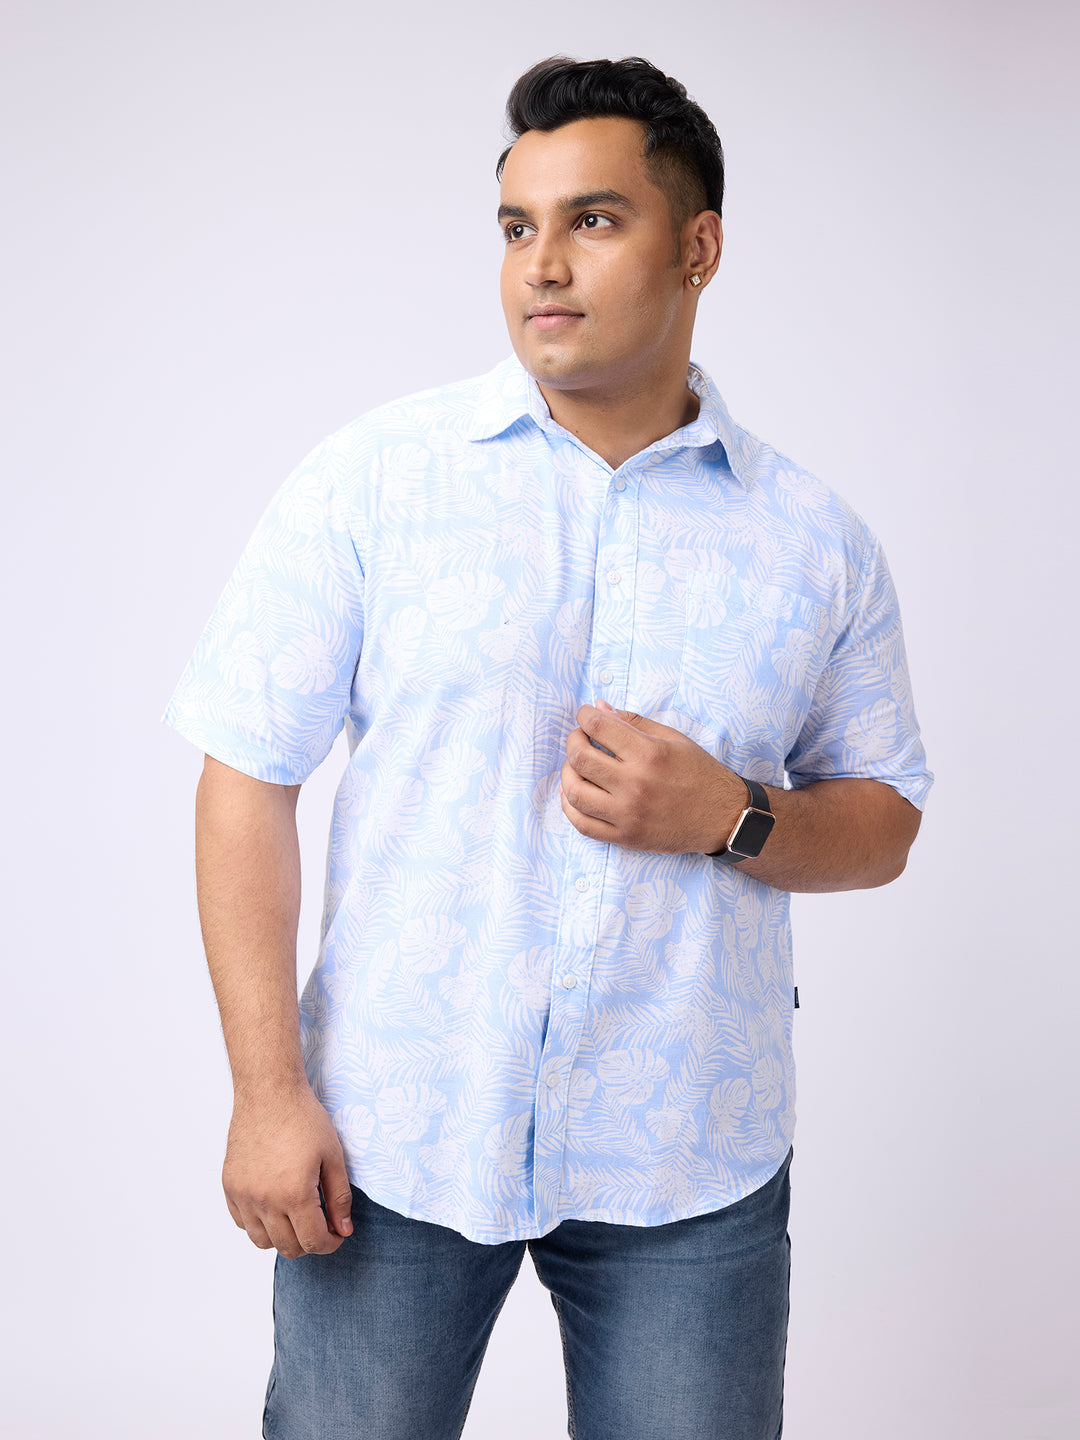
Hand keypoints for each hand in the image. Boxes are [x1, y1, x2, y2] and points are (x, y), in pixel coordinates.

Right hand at [222, 1082, 352, 1257]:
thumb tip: (343, 1230)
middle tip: (320, 1225)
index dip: (330, 1244)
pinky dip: (258, 1223)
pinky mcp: (230, 1186)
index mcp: (294, 1194)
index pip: (312, 1242)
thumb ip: (339, 1197)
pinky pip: (242, 1222)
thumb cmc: (303, 1118)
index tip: (336, 1234)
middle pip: (287, 1247)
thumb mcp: (333, 1156)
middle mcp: (265, 1200)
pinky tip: (273, 1206)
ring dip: (282, 1237)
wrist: (269, 1092)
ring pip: (261, 1240)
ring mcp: (243, 1194)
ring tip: (296, 1217)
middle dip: (309, 1243)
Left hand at [560, 700, 746, 853]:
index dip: (584, 716)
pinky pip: (582, 824)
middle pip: (580, 758)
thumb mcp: (673, 738)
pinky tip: (575, 793)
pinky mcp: (626, 837)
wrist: (723, 817)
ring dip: (568, 773)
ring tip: (577, 766)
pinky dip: (570, 806)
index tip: (585, 715)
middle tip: (580, 738)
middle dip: (573, 741)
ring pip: (574, 792)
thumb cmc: (700, 774)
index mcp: (650, 754)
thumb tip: (599, 708)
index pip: (599, 727)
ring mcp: (628, 814)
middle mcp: (636, 784)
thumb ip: (634, 722)